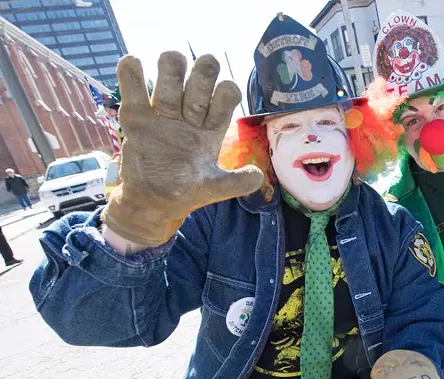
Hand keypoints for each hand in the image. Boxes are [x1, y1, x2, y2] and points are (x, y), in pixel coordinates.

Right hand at [101, 52, 262, 246]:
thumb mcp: (214, 189)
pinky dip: (131, 75)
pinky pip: (134, 92)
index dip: (227, 93)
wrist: (153, 201)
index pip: (224, 102)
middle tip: (207, 62)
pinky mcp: (136, 118)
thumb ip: (236, 183)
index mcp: (210, 129)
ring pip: (169, 82)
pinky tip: (133, 61)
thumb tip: (258, 177)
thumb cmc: (187, 192)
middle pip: (198, 86)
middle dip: (204, 73)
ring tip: (172, 58)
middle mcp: (189, 117)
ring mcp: (163, 115)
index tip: (226, 91)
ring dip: (172, 68)